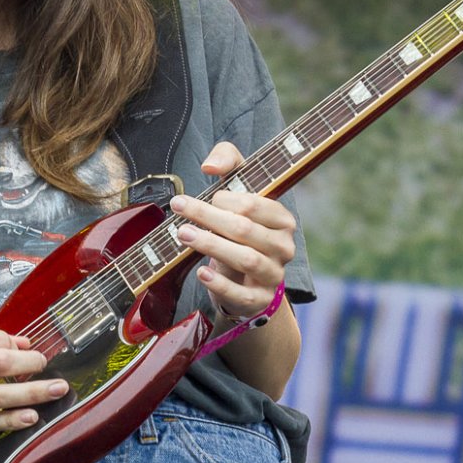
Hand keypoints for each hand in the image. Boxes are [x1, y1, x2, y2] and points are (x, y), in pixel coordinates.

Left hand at [169, 140, 296, 324]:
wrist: (246, 278)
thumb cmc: (240, 226)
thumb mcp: (237, 189)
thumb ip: (228, 162)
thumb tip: (210, 166)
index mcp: (282, 220)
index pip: (254, 205)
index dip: (226, 199)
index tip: (206, 195)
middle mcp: (283, 247)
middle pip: (245, 229)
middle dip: (208, 216)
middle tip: (178, 207)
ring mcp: (273, 275)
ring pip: (245, 259)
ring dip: (211, 245)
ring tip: (182, 234)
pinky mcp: (259, 300)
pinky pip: (242, 294)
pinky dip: (221, 284)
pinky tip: (201, 272)